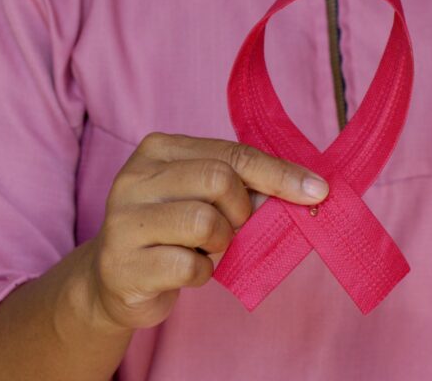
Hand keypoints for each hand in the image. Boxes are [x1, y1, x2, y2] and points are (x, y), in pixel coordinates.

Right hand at [85, 132, 328, 329]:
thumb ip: (241, 187)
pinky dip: (202, 274)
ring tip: (205, 249)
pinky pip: (189, 267)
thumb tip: (303, 191)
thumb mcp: (200, 197)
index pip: (231, 153)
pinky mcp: (124, 265)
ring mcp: (124, 222)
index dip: (279, 174)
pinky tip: (186, 271)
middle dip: (242, 211)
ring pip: (204, 222)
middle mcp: (133, 179)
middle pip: (218, 180)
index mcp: (156, 150)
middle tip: (234, 229)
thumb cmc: (169, 233)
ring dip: (221, 243)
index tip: (317, 191)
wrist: (114, 279)